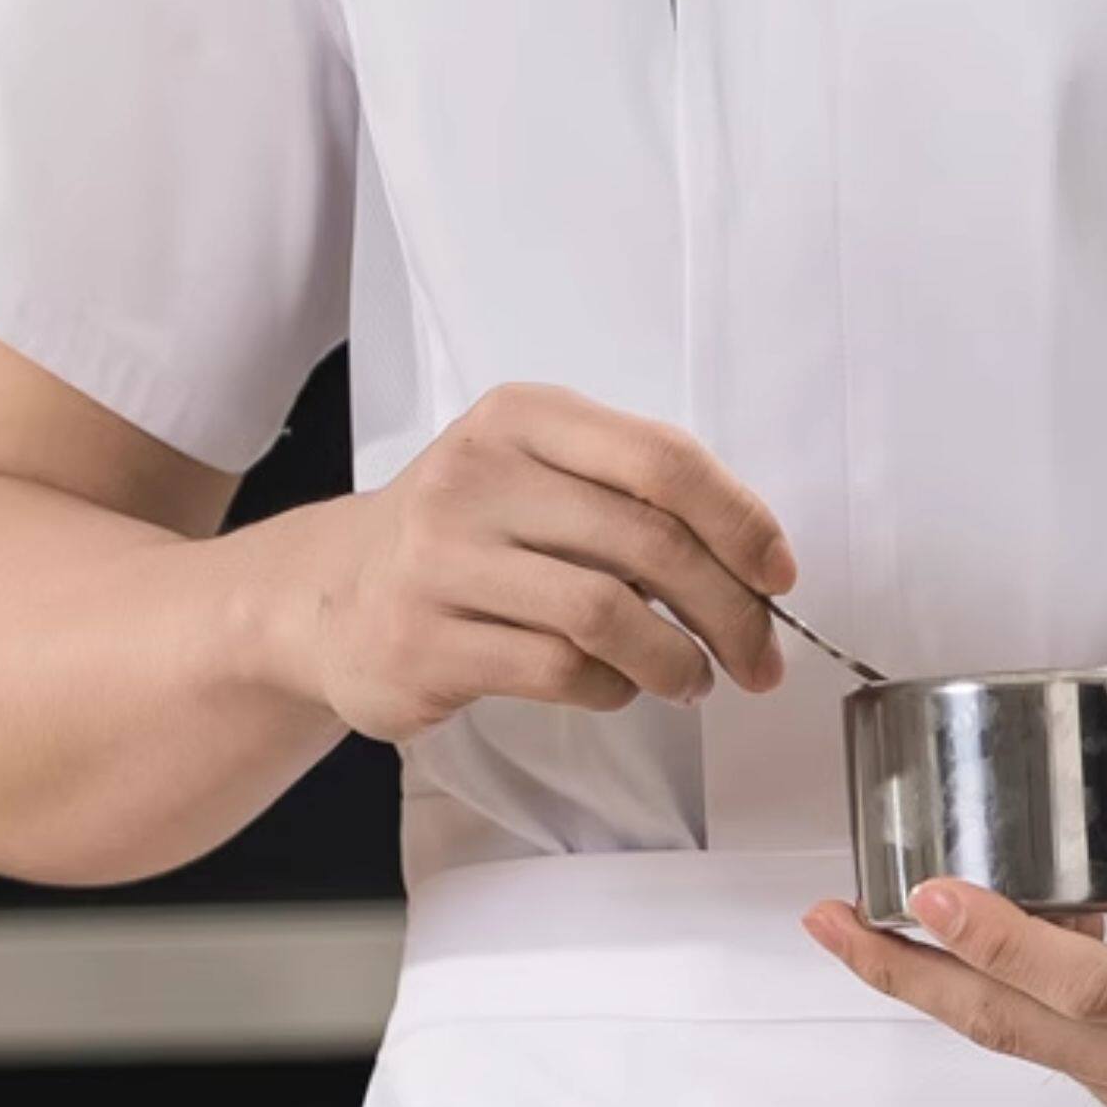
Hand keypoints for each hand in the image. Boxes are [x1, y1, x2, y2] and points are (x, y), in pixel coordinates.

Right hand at [282, 383, 796, 742]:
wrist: (327, 593)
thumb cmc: (462, 532)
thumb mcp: (534, 473)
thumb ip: (629, 492)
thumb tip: (752, 557)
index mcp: (522, 418)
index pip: (663, 459)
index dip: (740, 520)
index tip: (779, 573)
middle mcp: (476, 477)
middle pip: (649, 542)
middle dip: (729, 609)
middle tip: (759, 656)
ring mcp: (443, 561)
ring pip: (608, 613)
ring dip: (675, 659)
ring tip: (692, 679)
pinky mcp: (426, 643)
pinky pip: (557, 670)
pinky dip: (611, 688)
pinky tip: (616, 687)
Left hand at [800, 716, 1106, 1106]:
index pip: (1076, 985)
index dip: (987, 942)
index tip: (917, 894)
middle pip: (1026, 1037)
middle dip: (917, 979)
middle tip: (832, 925)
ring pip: (1057, 1060)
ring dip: (980, 997)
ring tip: (912, 927)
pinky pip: (1101, 1077)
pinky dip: (1051, 1023)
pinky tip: (1028, 963)